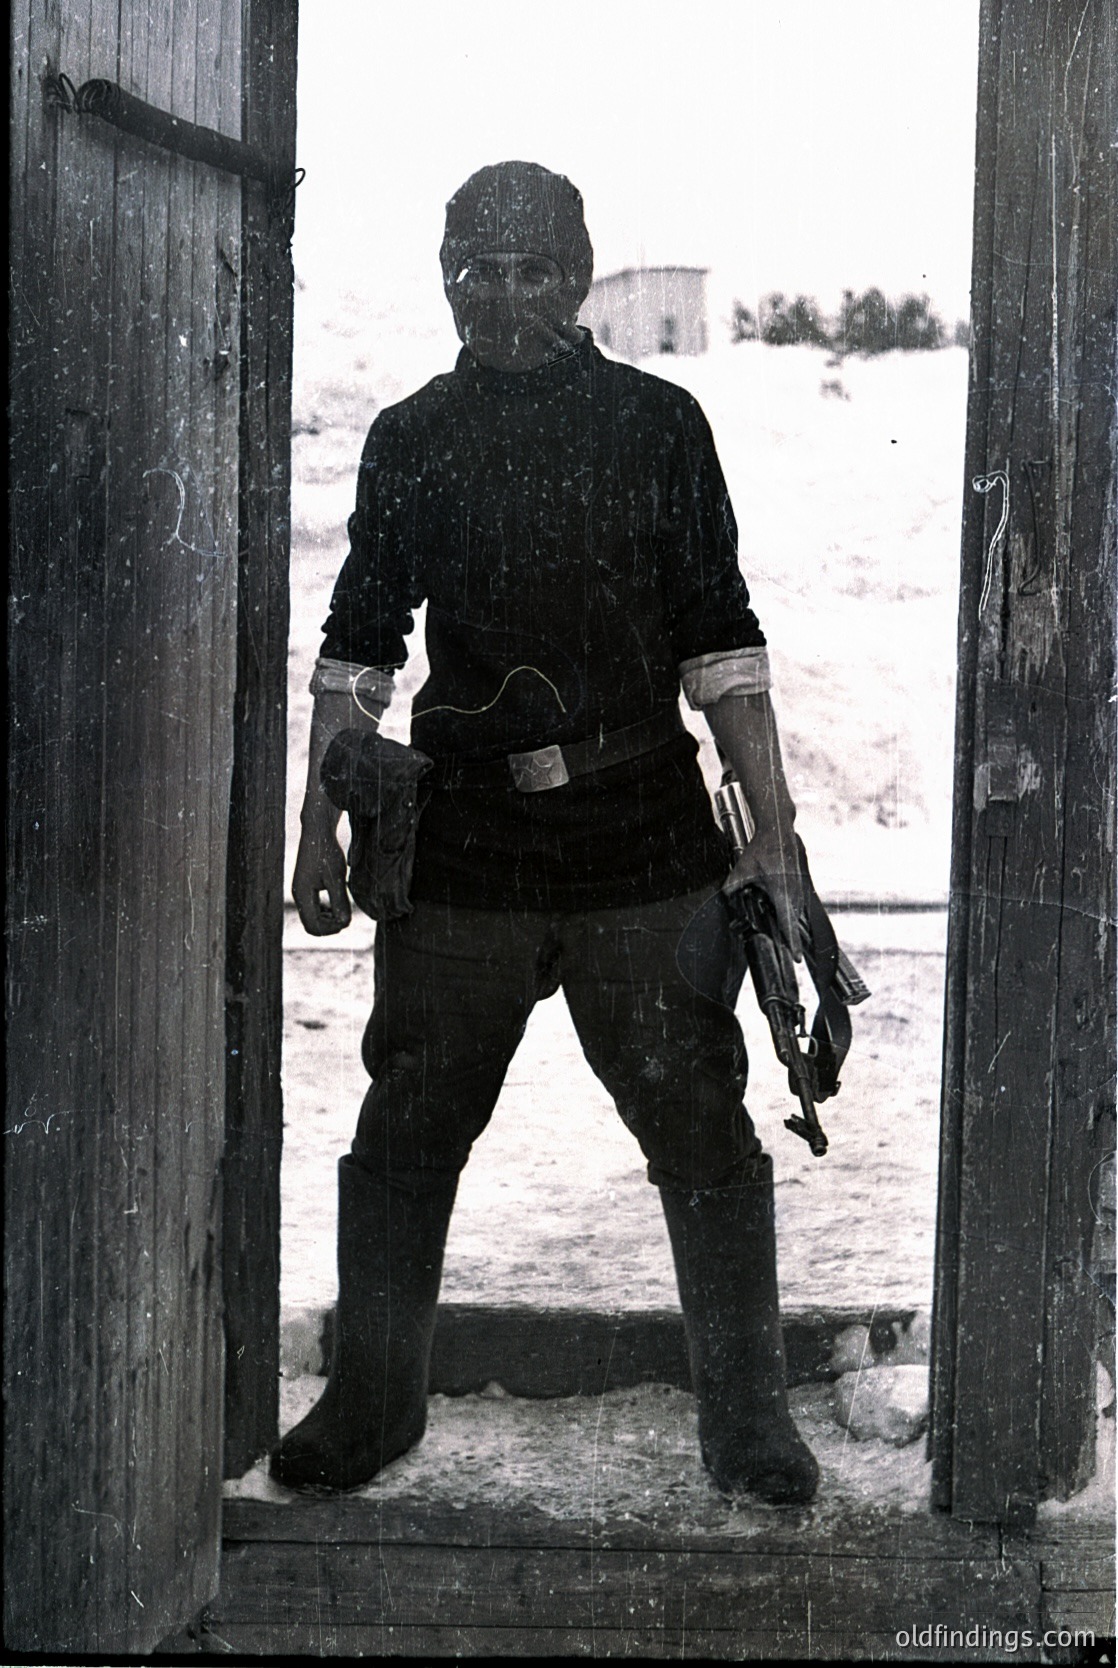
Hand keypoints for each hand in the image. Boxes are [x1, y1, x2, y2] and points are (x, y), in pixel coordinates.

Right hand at [292, 820, 351, 935]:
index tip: (346, 921)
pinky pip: (313, 908)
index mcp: (302, 894)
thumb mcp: (337, 878)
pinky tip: (336, 903)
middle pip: (311, 925)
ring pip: (311, 917)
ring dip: (327, 919)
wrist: (317, 832)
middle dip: (329, 926)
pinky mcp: (305, 886)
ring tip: (342, 911)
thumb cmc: (327, 852)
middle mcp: (298, 895)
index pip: (313, 926)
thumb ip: (340, 902)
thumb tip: (344, 923)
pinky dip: (325, 911)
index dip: (330, 929)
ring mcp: (300, 891)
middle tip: (345, 918)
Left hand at [723, 834, 804, 961]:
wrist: (778, 831)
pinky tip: (783, 918)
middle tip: (790, 956)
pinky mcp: (799, 886)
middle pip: (793, 923)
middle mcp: (793, 893)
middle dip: (791, 939)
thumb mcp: (742, 869)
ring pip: (795, 914)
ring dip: (790, 926)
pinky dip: (790, 915)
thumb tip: (726, 899)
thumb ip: (733, 887)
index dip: (792, 942)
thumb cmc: (762, 849)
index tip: (796, 958)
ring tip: (787, 941)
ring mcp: (799, 889)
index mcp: (781, 892)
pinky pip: (795, 906)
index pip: (788, 923)